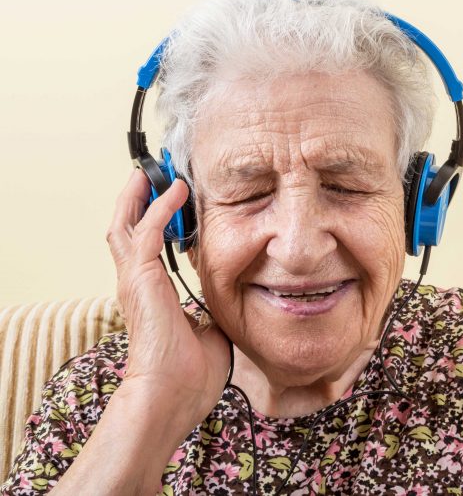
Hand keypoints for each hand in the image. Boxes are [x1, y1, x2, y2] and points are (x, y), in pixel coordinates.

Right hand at [105, 168, 228, 429]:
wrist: (173, 395)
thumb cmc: (191, 374)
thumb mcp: (210, 329)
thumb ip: (214, 307)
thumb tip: (233, 297)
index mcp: (152, 294)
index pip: (147, 247)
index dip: (157, 221)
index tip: (175, 199)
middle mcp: (137, 283)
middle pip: (126, 228)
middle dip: (138, 198)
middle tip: (154, 172)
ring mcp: (134, 280)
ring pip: (126, 224)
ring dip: (141, 194)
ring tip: (155, 170)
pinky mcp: (140, 279)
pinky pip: (147, 231)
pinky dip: (160, 207)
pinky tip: (177, 191)